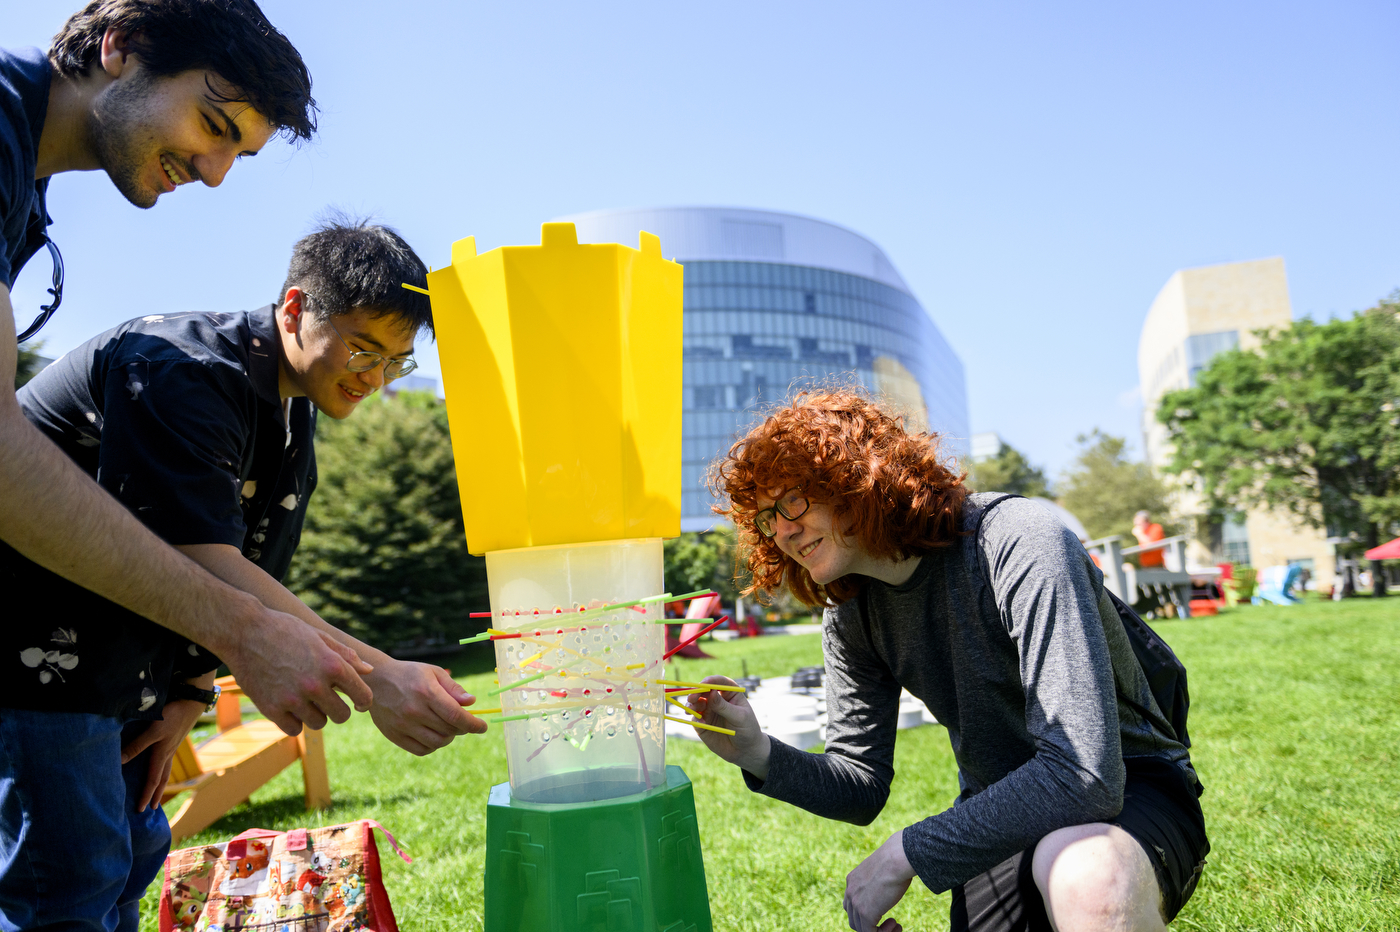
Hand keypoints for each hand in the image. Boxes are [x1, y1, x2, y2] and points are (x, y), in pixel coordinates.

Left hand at [120, 699, 206, 811]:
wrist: (191, 703)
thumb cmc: (171, 716)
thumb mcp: (152, 730)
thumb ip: (137, 745)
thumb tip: (120, 761)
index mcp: (162, 755)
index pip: (153, 780)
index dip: (146, 795)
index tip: (140, 809)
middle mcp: (168, 754)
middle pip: (162, 779)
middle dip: (156, 794)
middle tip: (151, 808)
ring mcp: (172, 747)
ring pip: (166, 770)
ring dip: (161, 784)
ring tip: (157, 791)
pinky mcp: (173, 740)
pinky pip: (166, 760)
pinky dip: (162, 769)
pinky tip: (159, 765)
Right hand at [223, 608, 373, 735]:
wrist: (244, 631)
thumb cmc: (285, 630)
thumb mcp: (319, 636)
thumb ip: (346, 655)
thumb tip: (369, 671)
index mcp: (332, 665)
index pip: (363, 696)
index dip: (363, 701)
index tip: (358, 702)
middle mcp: (315, 685)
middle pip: (341, 716)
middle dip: (338, 708)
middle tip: (327, 699)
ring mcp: (292, 699)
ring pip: (318, 723)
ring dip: (316, 714)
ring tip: (306, 699)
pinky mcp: (271, 709)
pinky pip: (294, 729)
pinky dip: (295, 722)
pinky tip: (290, 707)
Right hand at [366, 659, 488, 754]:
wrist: (376, 680)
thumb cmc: (410, 674)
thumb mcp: (434, 673)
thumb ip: (454, 688)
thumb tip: (472, 702)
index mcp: (426, 692)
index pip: (456, 715)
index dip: (473, 724)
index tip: (483, 727)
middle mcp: (414, 711)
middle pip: (449, 730)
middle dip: (462, 728)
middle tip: (463, 722)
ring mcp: (403, 725)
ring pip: (437, 742)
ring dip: (449, 738)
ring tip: (449, 728)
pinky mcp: (394, 736)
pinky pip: (422, 750)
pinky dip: (433, 745)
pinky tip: (434, 735)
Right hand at [686, 675, 770, 778]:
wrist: (745, 751)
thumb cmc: (747, 730)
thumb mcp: (739, 717)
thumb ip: (724, 706)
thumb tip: (711, 692)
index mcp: (730, 693)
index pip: (719, 682)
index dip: (710, 681)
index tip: (703, 684)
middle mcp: (717, 700)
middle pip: (703, 691)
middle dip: (696, 692)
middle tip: (691, 698)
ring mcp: (709, 711)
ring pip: (695, 703)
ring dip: (691, 704)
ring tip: (690, 709)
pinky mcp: (702, 724)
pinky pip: (695, 719)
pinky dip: (694, 719)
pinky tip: (701, 724)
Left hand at [844, 830, 915, 931]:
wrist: (897, 859)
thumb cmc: (897, 860)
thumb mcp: (882, 869)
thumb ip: (878, 880)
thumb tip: (889, 883)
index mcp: (852, 880)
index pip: (851, 904)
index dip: (865, 913)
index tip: (883, 911)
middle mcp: (850, 891)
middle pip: (853, 918)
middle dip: (871, 925)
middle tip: (891, 922)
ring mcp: (856, 903)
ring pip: (861, 928)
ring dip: (879, 931)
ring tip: (896, 925)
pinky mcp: (866, 913)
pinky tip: (896, 925)